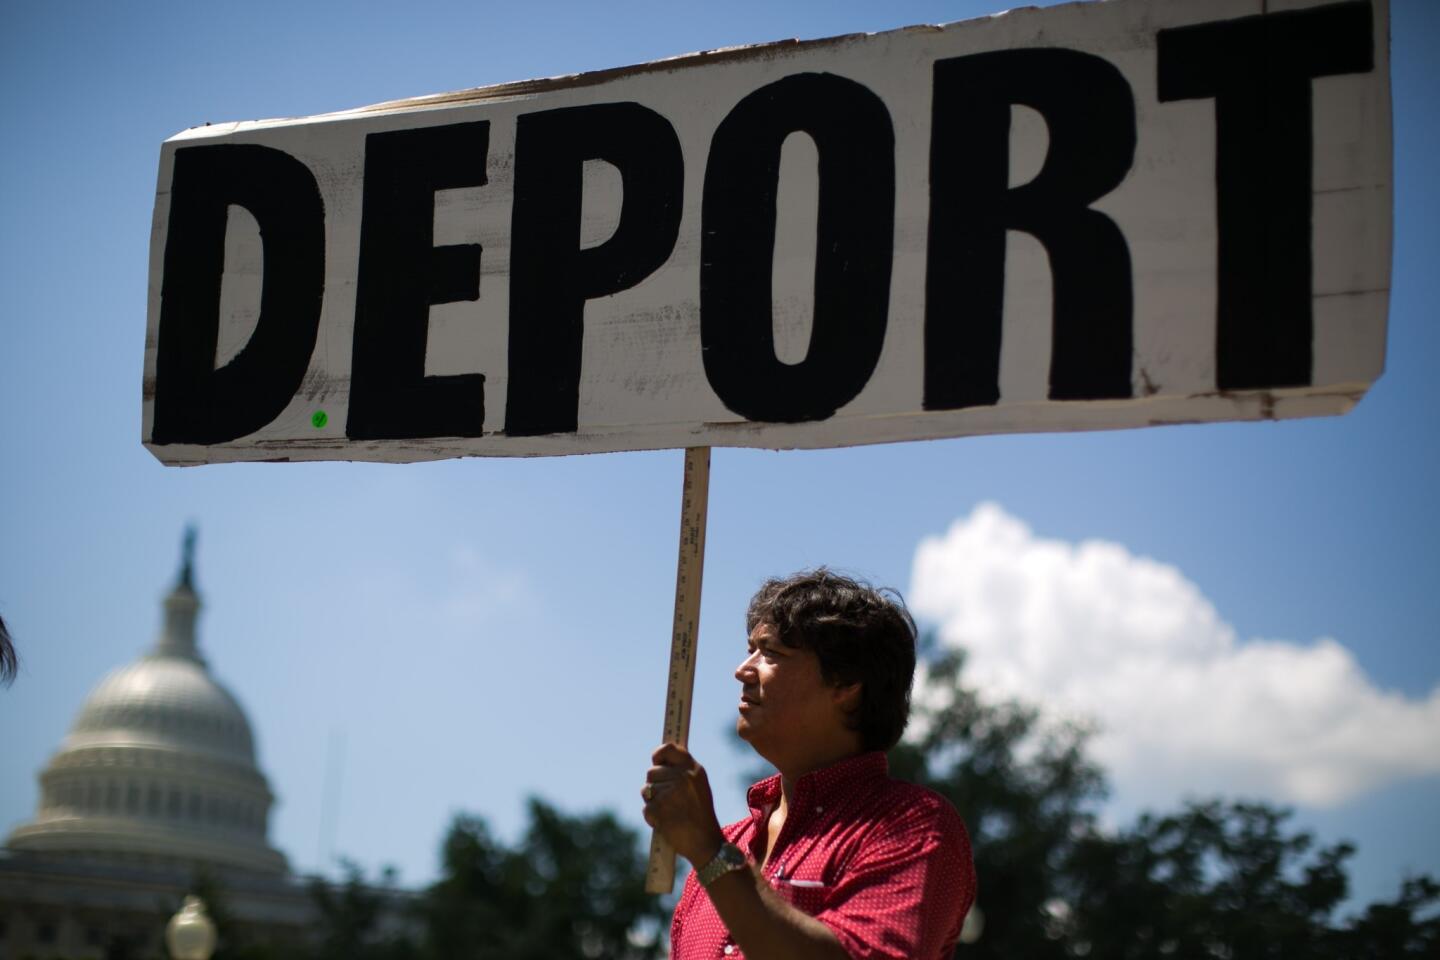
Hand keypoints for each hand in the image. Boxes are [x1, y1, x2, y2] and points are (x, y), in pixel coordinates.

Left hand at [642, 742, 726, 866]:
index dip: (659, 754)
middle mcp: (682, 777)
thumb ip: (682, 771)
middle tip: (671, 801)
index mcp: (693, 769)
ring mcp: (670, 792)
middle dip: (655, 786)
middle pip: (652, 772)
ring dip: (653, 803)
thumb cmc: (700, 815)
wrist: (706, 843)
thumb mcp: (699, 786)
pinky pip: (646, 809)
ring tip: (671, 813)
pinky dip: (652, 818)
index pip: (669, 749)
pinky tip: (667, 824)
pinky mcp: (659, 808)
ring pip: (646, 790)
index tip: (656, 761)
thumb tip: (658, 760)